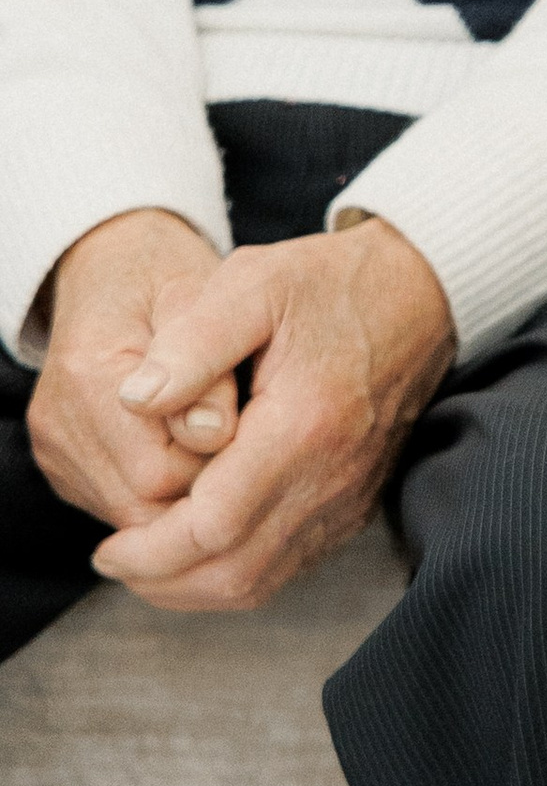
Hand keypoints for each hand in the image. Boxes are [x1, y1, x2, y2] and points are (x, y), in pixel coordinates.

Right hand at [29, 210, 232, 528]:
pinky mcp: (62, 466)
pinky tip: (187, 447)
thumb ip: (208, 357)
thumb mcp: (199, 296)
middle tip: (244, 437)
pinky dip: (160, 490)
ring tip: (219, 437)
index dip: (216, 461)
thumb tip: (215, 433)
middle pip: (143, 505)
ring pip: (132, 516)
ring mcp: (55, 451)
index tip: (252, 423)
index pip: (159, 471)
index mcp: (89, 375)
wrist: (115, 269)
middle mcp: (58, 424)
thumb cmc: (168, 280)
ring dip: (183, 491)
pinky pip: (120, 505)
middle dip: (202, 484)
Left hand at [90, 221, 454, 612]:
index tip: (106, 545)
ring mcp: (349, 497)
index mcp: (303, 424)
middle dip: (163, 580)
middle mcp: (332, 475)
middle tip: (115, 561)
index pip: (213, 524)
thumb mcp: (254, 281)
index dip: (150, 548)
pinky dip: (235, 574)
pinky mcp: (355, 505)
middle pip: (235, 571)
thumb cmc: (330, 283)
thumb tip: (133, 400)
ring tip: (146, 564)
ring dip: (195, 587)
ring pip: (261, 581)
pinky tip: (200, 549)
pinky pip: (289, 565)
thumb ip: (190, 341)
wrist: (420, 293)